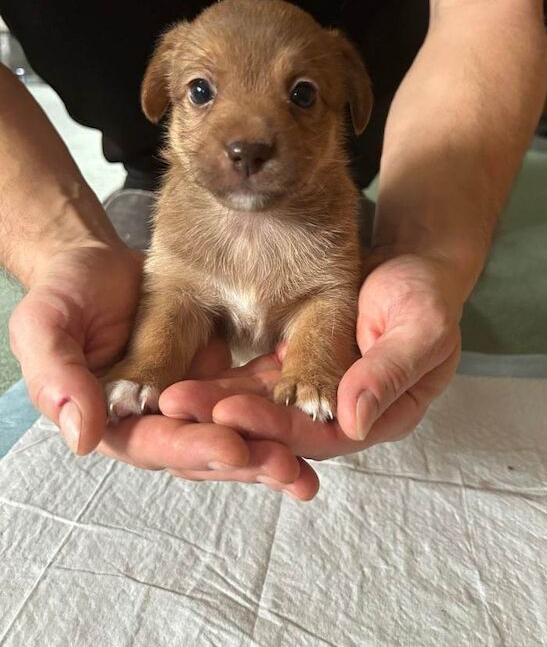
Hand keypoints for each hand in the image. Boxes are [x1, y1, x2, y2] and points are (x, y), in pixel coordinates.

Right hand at [9, 242, 317, 498]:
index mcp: (114, 419)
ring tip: (308, 466)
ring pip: (236, 431)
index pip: (155, 442)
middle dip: (246, 460)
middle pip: (204, 448)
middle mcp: (158, 420)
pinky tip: (311, 412)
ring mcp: (192, 401)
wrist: (98, 265)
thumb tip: (85, 437)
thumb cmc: (66, 292)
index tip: (233, 447)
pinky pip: (253, 396)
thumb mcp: (47, 325)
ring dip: (271, 448)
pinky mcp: (219, 377)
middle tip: (290, 467)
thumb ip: (59, 379)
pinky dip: (280, 406)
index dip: (193, 446)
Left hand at [160, 252, 461, 459]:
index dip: (273, 425)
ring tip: (167, 394)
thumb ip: (388, 373)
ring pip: (256, 408)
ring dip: (212, 404)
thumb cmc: (425, 297)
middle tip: (176, 406)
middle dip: (226, 421)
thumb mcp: (421, 329)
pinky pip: (251, 382)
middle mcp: (335, 414)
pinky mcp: (290, 369)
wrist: (413, 267)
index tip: (228, 411)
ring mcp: (310, 394)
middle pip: (276, 429)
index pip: (317, 433)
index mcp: (373, 415)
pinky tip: (182, 374)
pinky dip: (220, 382)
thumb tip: (350, 420)